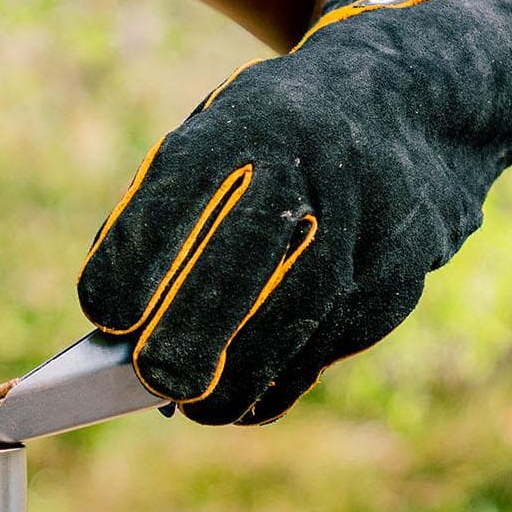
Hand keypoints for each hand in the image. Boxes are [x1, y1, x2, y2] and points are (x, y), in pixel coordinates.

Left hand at [78, 0, 511, 424]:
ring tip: (193, 406)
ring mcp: (369, 219)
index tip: (103, 311)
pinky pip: (335, 340)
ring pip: (305, 310)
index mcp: (252, 121)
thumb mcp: (216, 134)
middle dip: (199, 323)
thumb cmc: (274, 137)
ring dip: (243, 371)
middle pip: (254, 251)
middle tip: (152, 376)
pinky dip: (282, 379)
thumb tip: (115, 326)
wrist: (408, 105)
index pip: (186, 186)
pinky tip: (240, 404)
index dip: (141, 252)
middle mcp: (316, 163)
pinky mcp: (399, 271)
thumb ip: (162, 212)